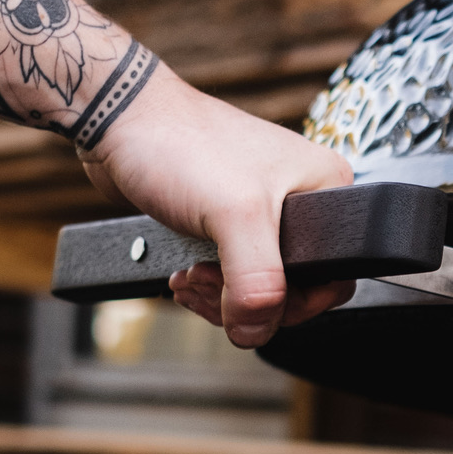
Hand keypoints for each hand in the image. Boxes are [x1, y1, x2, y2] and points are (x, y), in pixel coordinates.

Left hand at [80, 64, 354, 347]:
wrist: (121, 124)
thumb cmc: (179, 143)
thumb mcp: (233, 215)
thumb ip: (257, 282)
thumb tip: (258, 329)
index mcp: (325, 189)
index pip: (331, 277)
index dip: (290, 303)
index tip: (249, 300)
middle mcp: (300, 201)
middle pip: (292, 289)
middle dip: (245, 299)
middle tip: (209, 283)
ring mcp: (263, 213)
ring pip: (257, 286)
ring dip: (219, 295)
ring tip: (190, 278)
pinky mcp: (227, 223)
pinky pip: (230, 275)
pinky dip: (207, 285)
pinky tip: (184, 273)